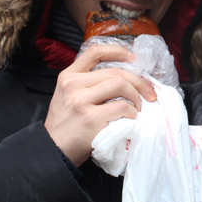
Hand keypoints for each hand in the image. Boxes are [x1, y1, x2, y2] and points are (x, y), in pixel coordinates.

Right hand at [44, 44, 155, 166]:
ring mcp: (80, 101)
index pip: (94, 52)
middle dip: (138, 82)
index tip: (132, 58)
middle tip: (150, 93)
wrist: (52, 150)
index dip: (117, 51)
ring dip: (136, 97)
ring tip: (138, 108)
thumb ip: (87, 84)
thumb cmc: (66, 125)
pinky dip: (132, 113)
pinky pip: (121, 108)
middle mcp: (72, 85)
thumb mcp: (67, 96)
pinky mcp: (90, 119)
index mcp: (68, 76)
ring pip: (120, 85)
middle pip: (115, 72)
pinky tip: (130, 119)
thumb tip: (124, 79)